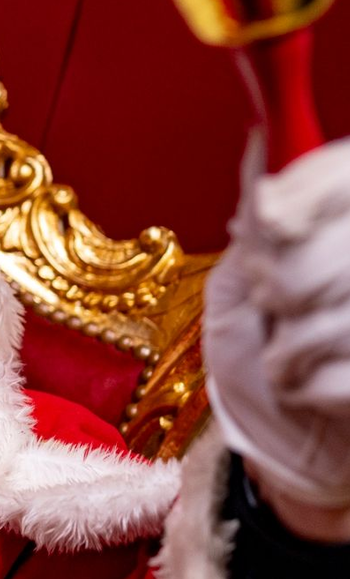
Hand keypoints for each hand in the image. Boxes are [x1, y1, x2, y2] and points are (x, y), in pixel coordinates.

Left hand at [203, 136, 349, 530]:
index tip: (274, 226)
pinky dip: (307, 385)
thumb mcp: (240, 277)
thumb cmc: (255, 351)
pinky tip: (312, 387)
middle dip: (280, 284)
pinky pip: (341, 373)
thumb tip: (261, 139)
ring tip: (288, 350)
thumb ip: (260, 218)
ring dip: (288, 344)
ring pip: (333, 315)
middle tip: (274, 304)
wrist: (284, 439)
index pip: (340, 178)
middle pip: (325, 253)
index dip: (300, 203)